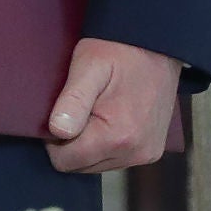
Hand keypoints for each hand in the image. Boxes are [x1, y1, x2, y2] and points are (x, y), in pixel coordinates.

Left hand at [45, 37, 182, 172]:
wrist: (157, 44)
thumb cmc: (118, 50)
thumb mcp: (88, 66)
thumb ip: (73, 101)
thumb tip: (57, 132)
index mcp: (117, 136)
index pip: (66, 161)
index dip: (53, 139)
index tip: (59, 113)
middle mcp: (136, 153)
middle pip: (82, 165)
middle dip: (72, 141)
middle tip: (76, 108)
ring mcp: (146, 154)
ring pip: (98, 164)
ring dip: (89, 143)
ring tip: (93, 109)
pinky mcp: (152, 150)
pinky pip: (116, 158)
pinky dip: (105, 143)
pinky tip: (107, 116)